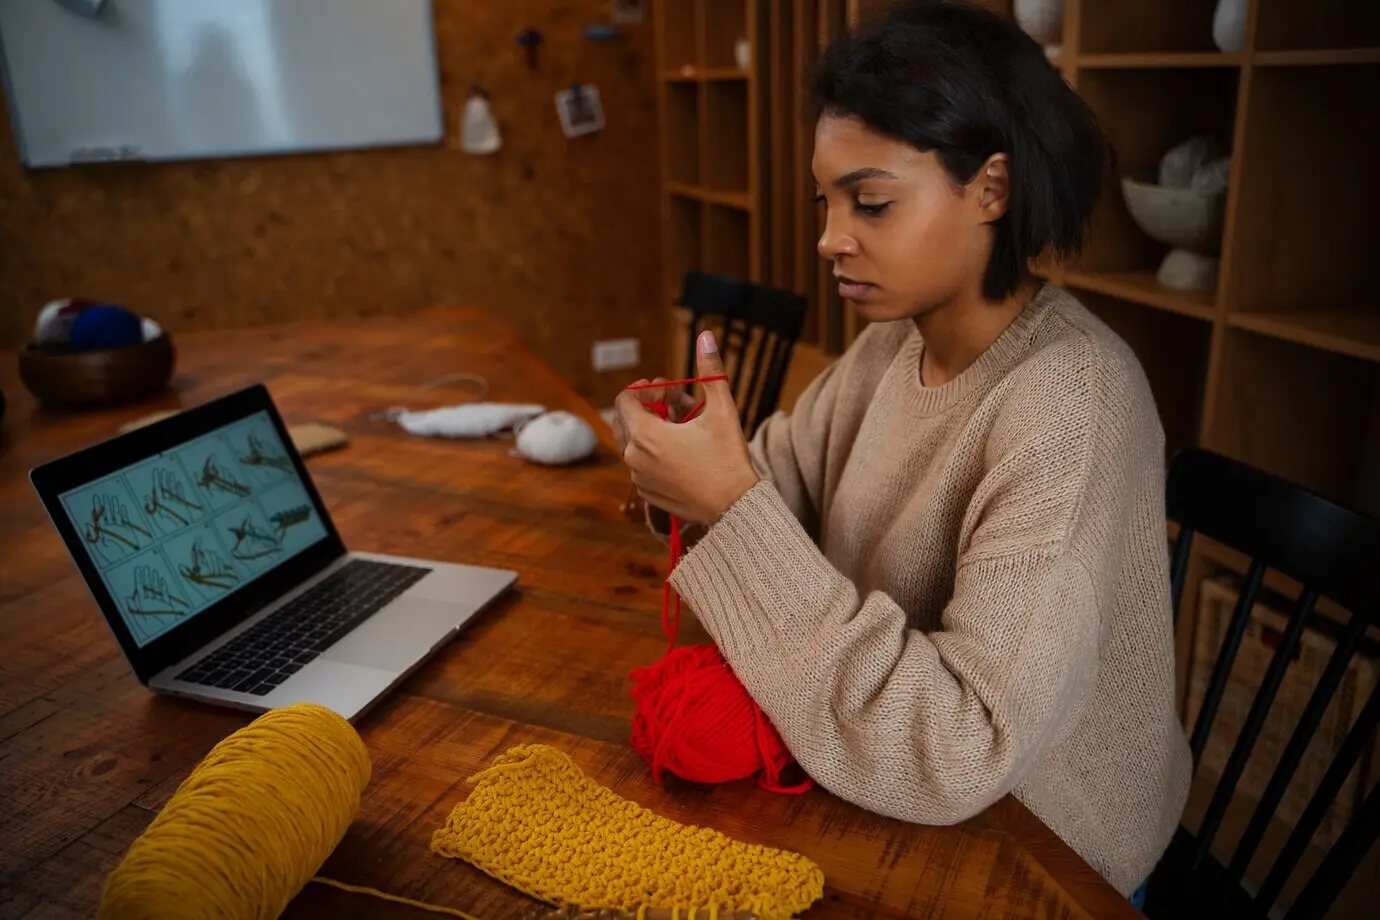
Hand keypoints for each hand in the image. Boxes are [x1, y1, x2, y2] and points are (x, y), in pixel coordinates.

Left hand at [616, 331, 759, 524]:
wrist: (734, 507)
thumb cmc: (727, 458)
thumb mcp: (721, 410)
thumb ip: (710, 371)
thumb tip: (705, 335)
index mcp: (645, 434)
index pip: (624, 400)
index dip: (642, 388)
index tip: (664, 387)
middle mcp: (634, 457)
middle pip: (625, 420)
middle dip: (647, 407)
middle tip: (675, 404)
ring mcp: (639, 478)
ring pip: (634, 444)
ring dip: (651, 430)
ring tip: (683, 428)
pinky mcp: (648, 494)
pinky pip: (642, 466)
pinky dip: (654, 453)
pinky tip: (683, 452)